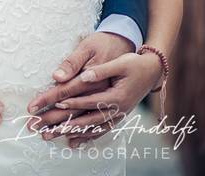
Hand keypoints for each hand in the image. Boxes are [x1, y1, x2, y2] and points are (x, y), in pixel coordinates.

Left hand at [41, 52, 161, 146]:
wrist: (153, 71)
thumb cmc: (135, 64)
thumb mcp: (119, 63)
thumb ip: (101, 71)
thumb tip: (84, 76)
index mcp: (118, 97)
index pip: (92, 102)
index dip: (75, 103)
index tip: (59, 103)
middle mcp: (119, 110)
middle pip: (91, 120)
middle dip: (69, 125)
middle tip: (52, 127)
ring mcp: (119, 115)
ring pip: (95, 128)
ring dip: (76, 134)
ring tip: (57, 136)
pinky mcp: (118, 116)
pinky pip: (102, 129)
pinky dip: (89, 136)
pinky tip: (75, 141)